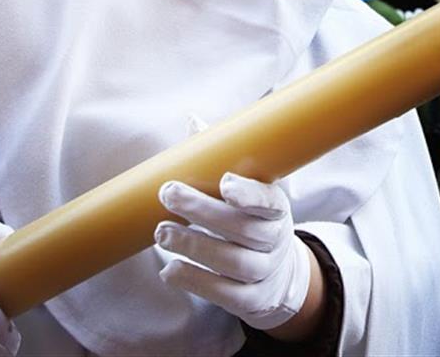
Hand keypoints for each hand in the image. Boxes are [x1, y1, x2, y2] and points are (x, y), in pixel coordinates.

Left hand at [156, 174, 314, 332]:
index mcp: (277, 209)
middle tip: (168, 194)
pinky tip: (170, 270)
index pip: (268, 201)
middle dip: (203, 211)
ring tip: (162, 233)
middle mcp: (277, 241)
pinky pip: (224, 294)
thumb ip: (225, 173)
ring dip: (193, 245)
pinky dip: (194, 281)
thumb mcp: (250, 198)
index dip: (248, 194)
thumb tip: (189, 140)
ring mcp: (266, 272)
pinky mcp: (252, 299)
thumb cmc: (251, 224)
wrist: (277, 273)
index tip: (224, 182)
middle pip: (245, 229)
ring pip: (233, 261)